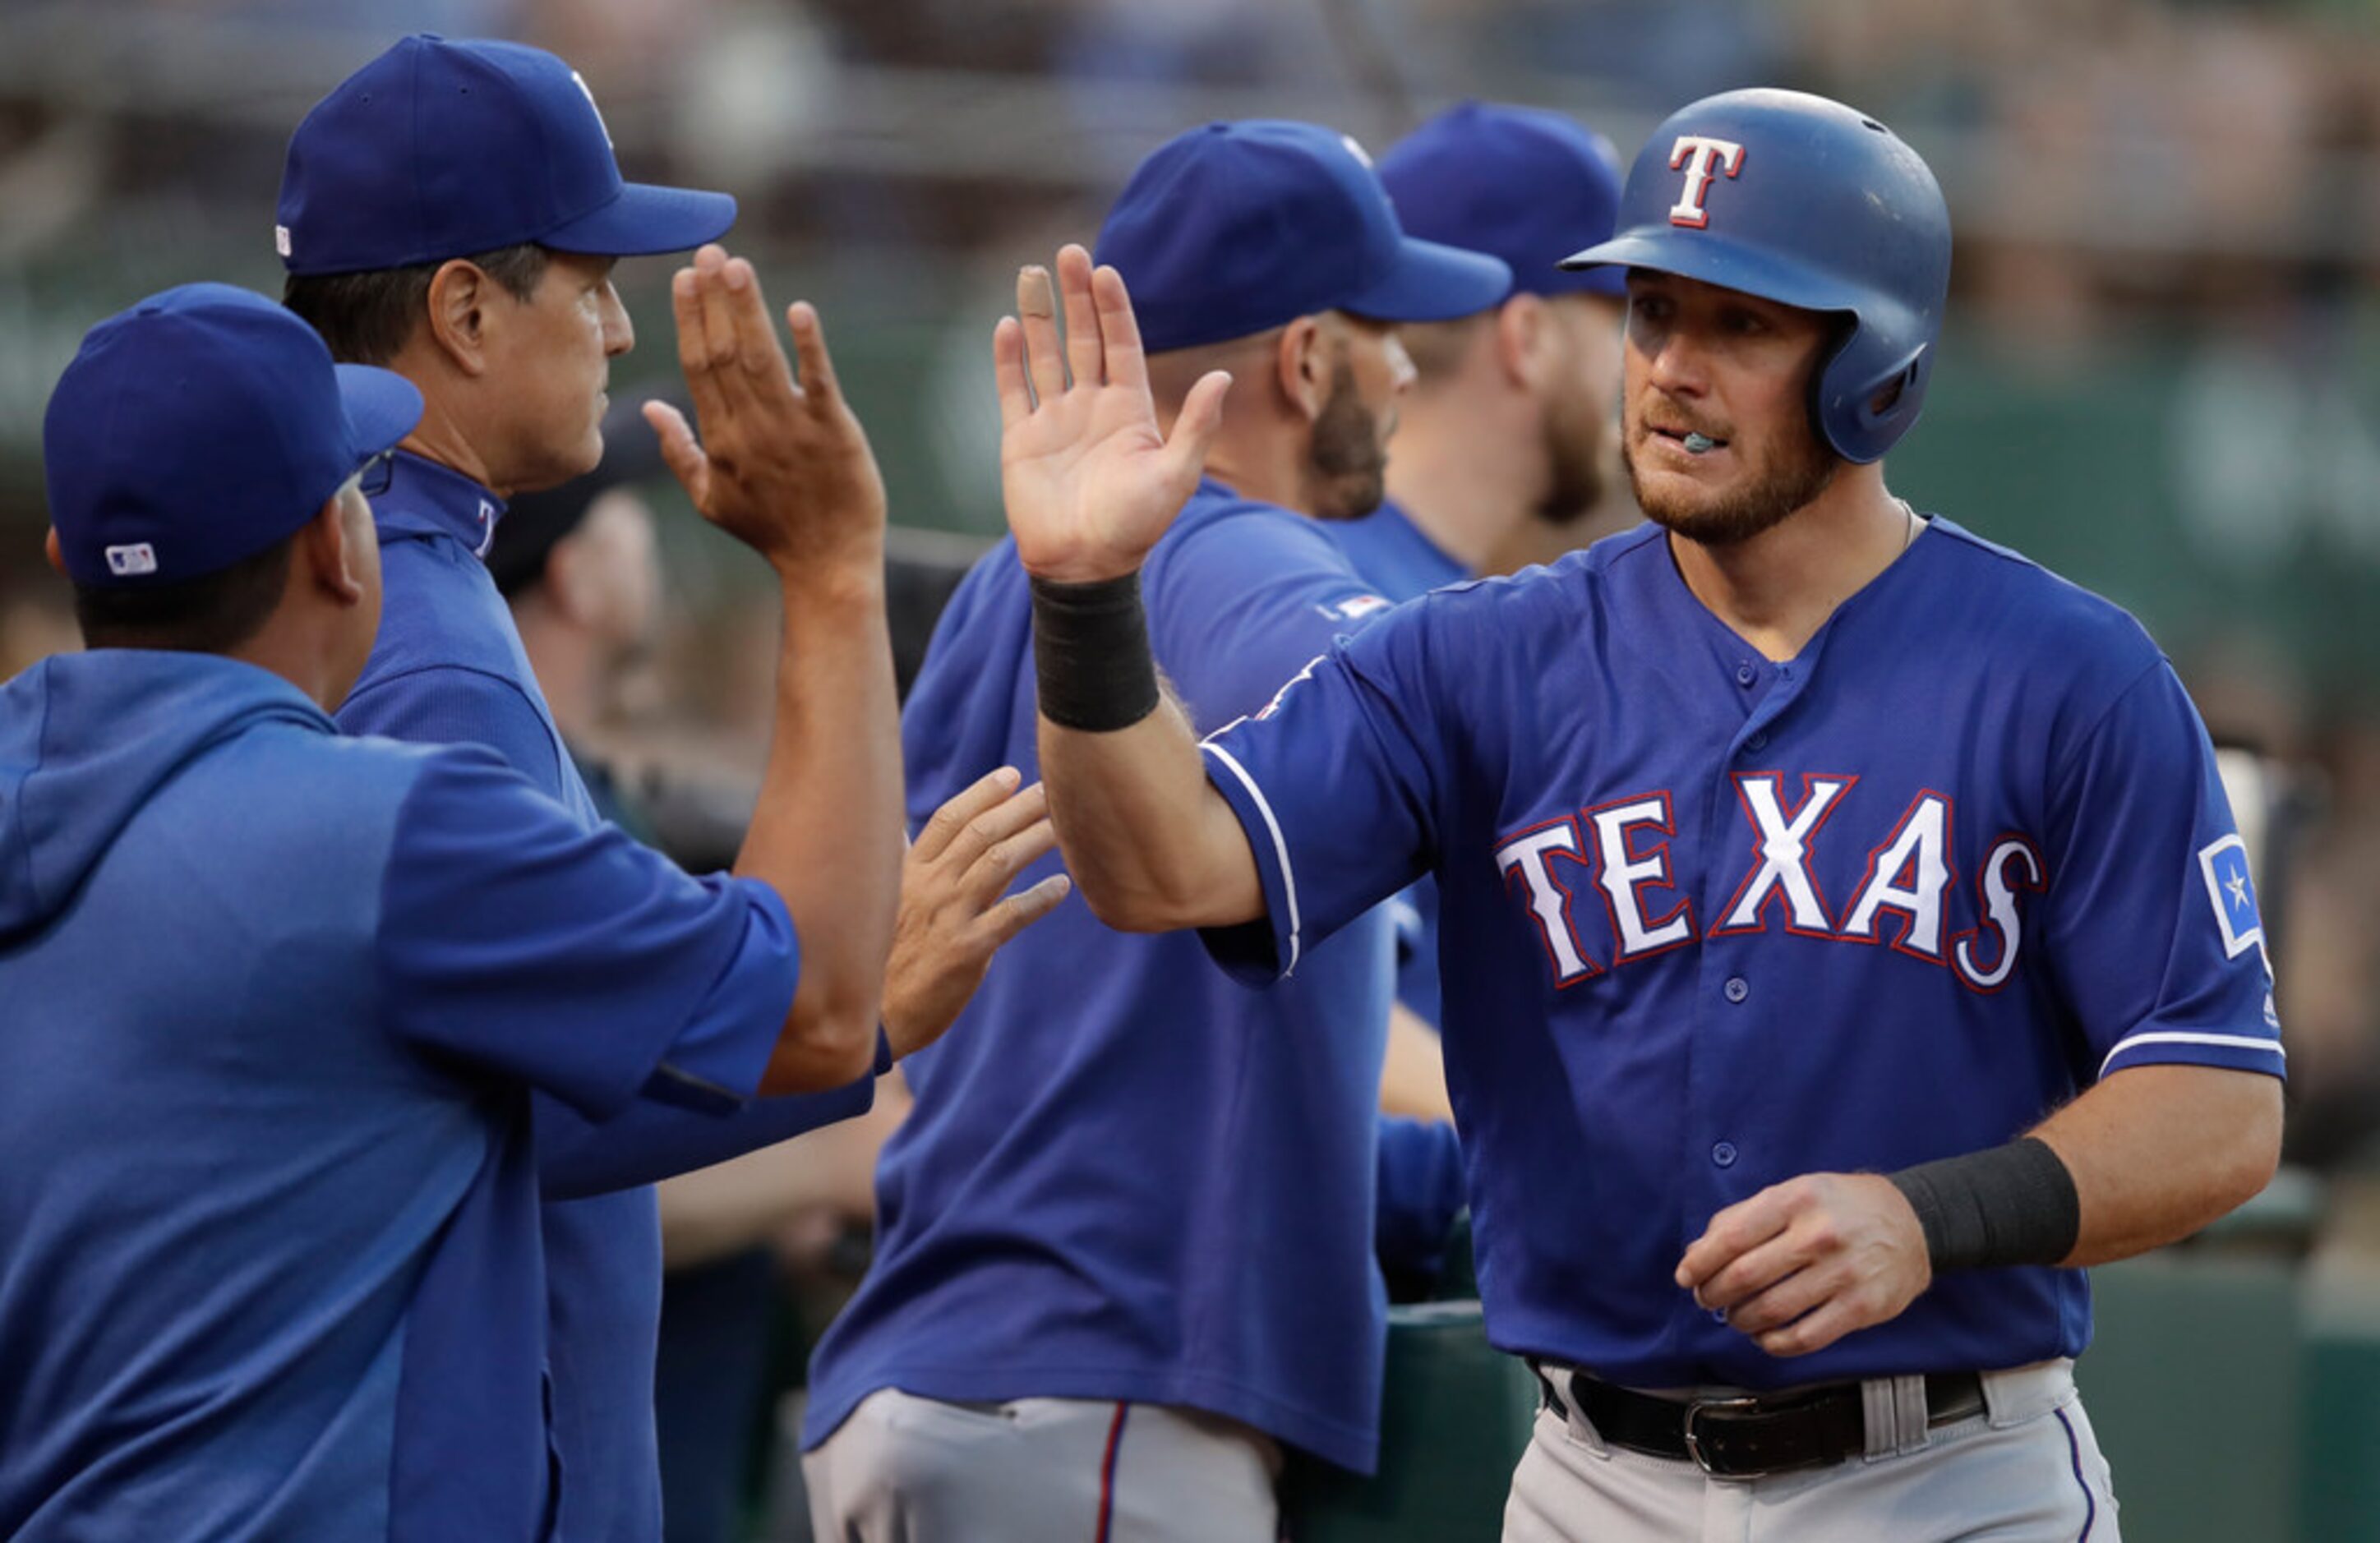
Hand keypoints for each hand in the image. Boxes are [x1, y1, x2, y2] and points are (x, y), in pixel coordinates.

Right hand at [648, 244, 886, 580]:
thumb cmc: (770, 531)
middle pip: (725, 353)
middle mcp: (751, 429)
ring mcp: (792, 429)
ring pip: (763, 358)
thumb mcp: (710, 500)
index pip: (698, 367)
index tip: (684, 277)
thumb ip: (679, 451)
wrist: (826, 564)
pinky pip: (818, 382)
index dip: (690, 320)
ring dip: (749, 309)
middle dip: (715, 299)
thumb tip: (647, 410)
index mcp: (720, 439)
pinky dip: (809, 346)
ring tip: (737, 265)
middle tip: (708, 251)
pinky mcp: (834, 432)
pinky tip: (798, 311)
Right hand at [881, 767, 1071, 1057]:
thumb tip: (910, 836)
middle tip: (1052, 790)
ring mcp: (948, 915)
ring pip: (999, 861)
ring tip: (1064, 827)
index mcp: (907, 872)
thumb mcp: (885, 907)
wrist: (873, 1019)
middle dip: (1019, 806)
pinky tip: (1064, 887)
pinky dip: (1041, 897)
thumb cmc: (880, 963)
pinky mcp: (967, 949)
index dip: (982, 794)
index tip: (1012, 775)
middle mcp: (927, 886)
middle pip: (980, 832)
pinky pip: (1013, 914)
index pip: (948, 819)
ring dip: (1036, 839)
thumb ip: (908, 871)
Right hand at [995, 243, 1230, 582]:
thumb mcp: (1175, 475)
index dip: (1113, 308)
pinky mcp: (1021, 440)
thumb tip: (1221, 376)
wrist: (1085, 566)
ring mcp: (1055, 420)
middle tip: (1069, 253)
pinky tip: (1007, 324)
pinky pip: (1013, 389)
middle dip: (1076, 297)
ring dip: (1039, 316)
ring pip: (1045, 355)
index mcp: (1129, 410)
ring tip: (1030, 273)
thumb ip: (1195, 425)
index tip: (1105, 271)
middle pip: (1082, 338)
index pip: (1121, 344)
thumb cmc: (1135, 527)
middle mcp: (1092, 407)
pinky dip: (1008, 358)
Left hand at [1674, 1172, 1931, 1357]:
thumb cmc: (1841, 1207)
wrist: (1914, 1223)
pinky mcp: (1861, 1307)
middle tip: (1708, 1299)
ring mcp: (1843, 1273)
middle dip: (1714, 1294)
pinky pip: (1804, 1338)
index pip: (1731, 1238)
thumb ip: (1743, 1218)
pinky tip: (1765, 1336)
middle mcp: (1819, 1235)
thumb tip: (1697, 1252)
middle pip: (1745, 1277)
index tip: (1686, 1277)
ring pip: (1771, 1311)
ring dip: (1740, 1321)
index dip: (1700, 1263)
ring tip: (1735, 1317)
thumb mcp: (1793, 1193)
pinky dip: (1774, 1344)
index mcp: (1795, 1200)